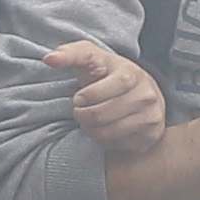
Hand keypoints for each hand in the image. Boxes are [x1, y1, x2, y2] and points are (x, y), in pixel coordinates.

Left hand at [48, 40, 165, 151]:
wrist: (144, 90)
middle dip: (82, 115)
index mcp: (130, 74)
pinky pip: (116, 146)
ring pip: (106, 133)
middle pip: (98, 116)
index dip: (83, 98)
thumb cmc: (109, 74)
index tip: (80, 97)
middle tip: (81, 110)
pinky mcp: (150, 136)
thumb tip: (49, 59)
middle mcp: (145, 95)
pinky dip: (105, 140)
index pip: (94, 94)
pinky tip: (106, 128)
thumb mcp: (92, 57)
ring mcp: (150, 117)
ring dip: (90, 129)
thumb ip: (70, 54)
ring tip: (90, 120)